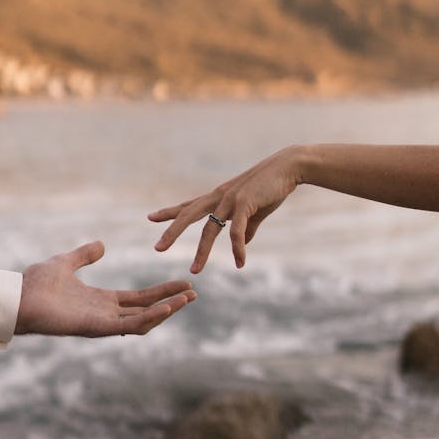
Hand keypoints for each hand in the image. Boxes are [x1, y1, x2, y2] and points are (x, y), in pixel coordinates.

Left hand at [14, 241, 195, 336]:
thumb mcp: (66, 263)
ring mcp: (101, 322)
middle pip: (146, 309)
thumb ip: (84, 255)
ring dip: (166, 310)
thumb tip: (101, 245)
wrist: (18, 296)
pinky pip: (128, 325)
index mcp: (100, 301)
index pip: (138, 299)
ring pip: (142, 320)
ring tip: (187, 298)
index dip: (160, 292)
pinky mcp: (96, 327)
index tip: (182, 284)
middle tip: (194, 293)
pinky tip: (167, 307)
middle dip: (171, 302)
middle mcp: (104, 314)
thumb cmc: (36, 283)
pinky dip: (150, 317)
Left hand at [149, 147, 298, 272]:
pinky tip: (240, 262)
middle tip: (157, 248)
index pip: (188, 206)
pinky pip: (237, 231)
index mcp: (218, 198)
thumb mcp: (255, 211)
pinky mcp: (245, 204)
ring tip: (195, 270)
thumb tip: (243, 243)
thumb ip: (247, 227)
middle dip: (172, 231)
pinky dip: (237, 248)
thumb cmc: (270, 188)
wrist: (288, 168)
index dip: (170, 212)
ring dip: (202, 251)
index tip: (150, 217)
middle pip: (188, 214)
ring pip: (210, 228)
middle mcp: (219, 197)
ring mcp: (231, 199)